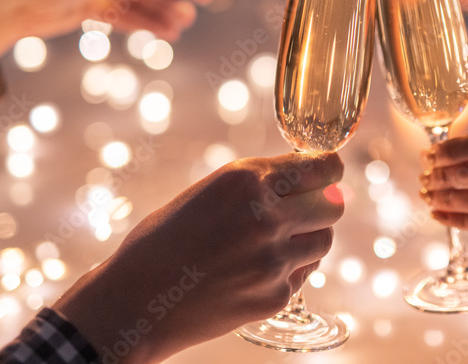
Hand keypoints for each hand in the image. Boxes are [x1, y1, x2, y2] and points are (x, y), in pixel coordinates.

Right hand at [54, 152, 344, 363]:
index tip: (330, 171)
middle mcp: (266, 217)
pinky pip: (304, 273)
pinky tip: (259, 268)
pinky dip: (291, 268)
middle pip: (333, 204)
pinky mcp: (275, 296)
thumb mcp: (210, 192)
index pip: (321, 167)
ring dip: (310, 236)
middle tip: (309, 207)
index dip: (329, 168)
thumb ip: (260, 183)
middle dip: (325, 202)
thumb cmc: (165, 239)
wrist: (134, 301)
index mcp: (246, 180)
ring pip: (324, 240)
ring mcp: (273, 260)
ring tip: (278, 240)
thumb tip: (311, 178)